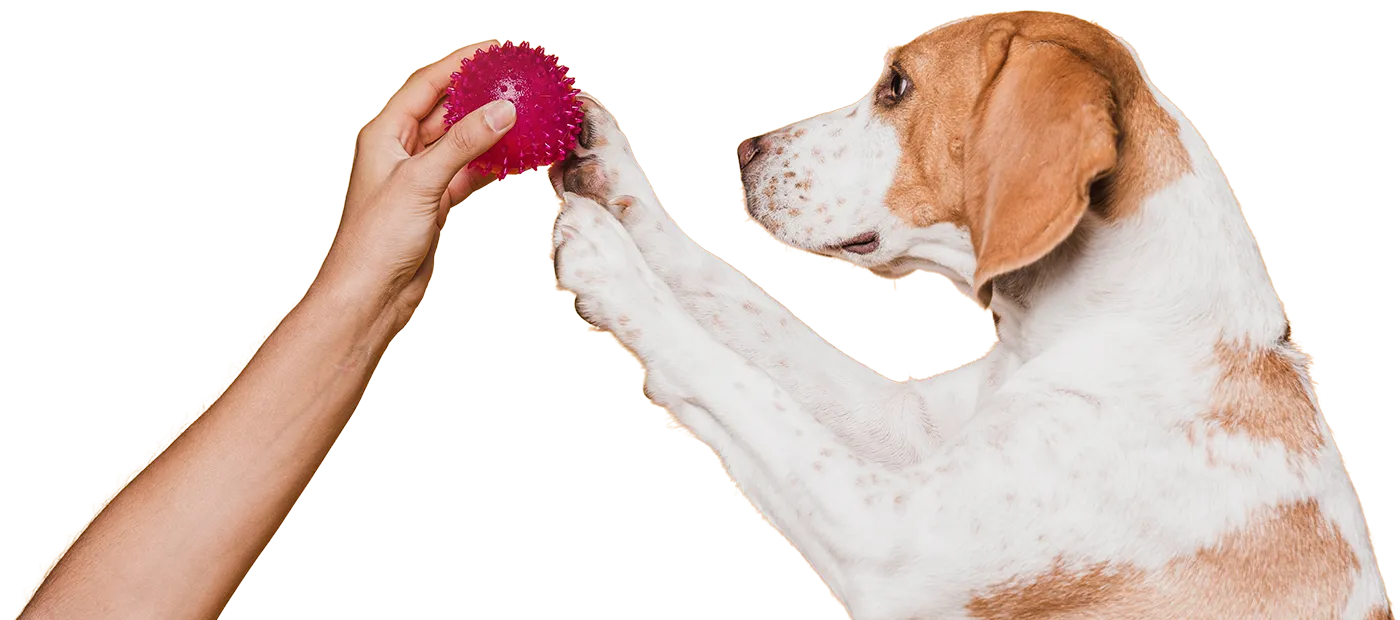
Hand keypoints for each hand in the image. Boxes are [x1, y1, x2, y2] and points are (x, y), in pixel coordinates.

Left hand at [318, 40, 516, 324]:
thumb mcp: (421, 181)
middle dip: (480, 95)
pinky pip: (468, 172)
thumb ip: (463, 143)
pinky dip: (491, 164)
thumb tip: (502, 111)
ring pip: (461, 142)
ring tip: (524, 115)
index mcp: (385, 134)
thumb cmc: (376, 240)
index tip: (494, 53)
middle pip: (446, 110)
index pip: (428, 85)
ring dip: (490, 131)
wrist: (370, 295)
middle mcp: (401, 151)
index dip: (461, 65)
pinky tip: (515, 157)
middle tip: (516, 82)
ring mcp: (419, 177)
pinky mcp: (434, 202)